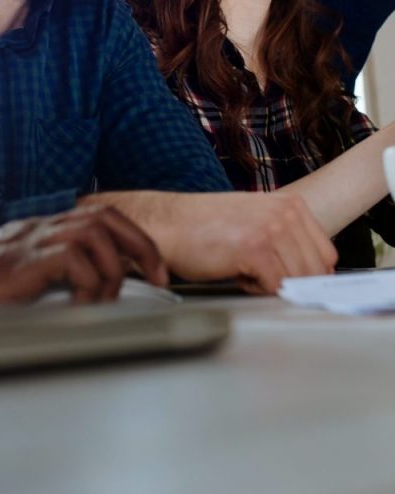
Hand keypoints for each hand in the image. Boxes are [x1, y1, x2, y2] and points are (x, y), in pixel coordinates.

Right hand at [0, 206, 166, 303]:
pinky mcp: (27, 259)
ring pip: (96, 234)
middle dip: (141, 244)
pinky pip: (76, 261)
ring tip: (104, 300)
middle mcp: (42, 227)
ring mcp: (34, 239)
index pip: (100, 216)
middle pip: (107, 216)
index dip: (133, 237)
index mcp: (43, 229)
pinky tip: (78, 307)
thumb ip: (47, 275)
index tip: (152, 267)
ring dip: (111, 270)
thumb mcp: (17, 274)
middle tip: (158, 274)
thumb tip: (84, 295)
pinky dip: (88, 286)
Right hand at [106, 191, 336, 294]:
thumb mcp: (256, 222)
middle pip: (316, 270)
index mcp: (289, 204)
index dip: (306, 272)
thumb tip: (316, 274)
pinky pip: (275, 287)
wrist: (166, 225)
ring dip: (270, 284)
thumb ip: (288, 240)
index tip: (285, 276)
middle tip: (257, 271)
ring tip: (243, 268)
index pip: (326, 253)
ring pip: (297, 280)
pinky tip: (234, 271)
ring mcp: (271, 229)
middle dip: (289, 281)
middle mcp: (284, 212)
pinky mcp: (255, 249)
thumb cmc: (204, 227)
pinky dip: (255, 289)